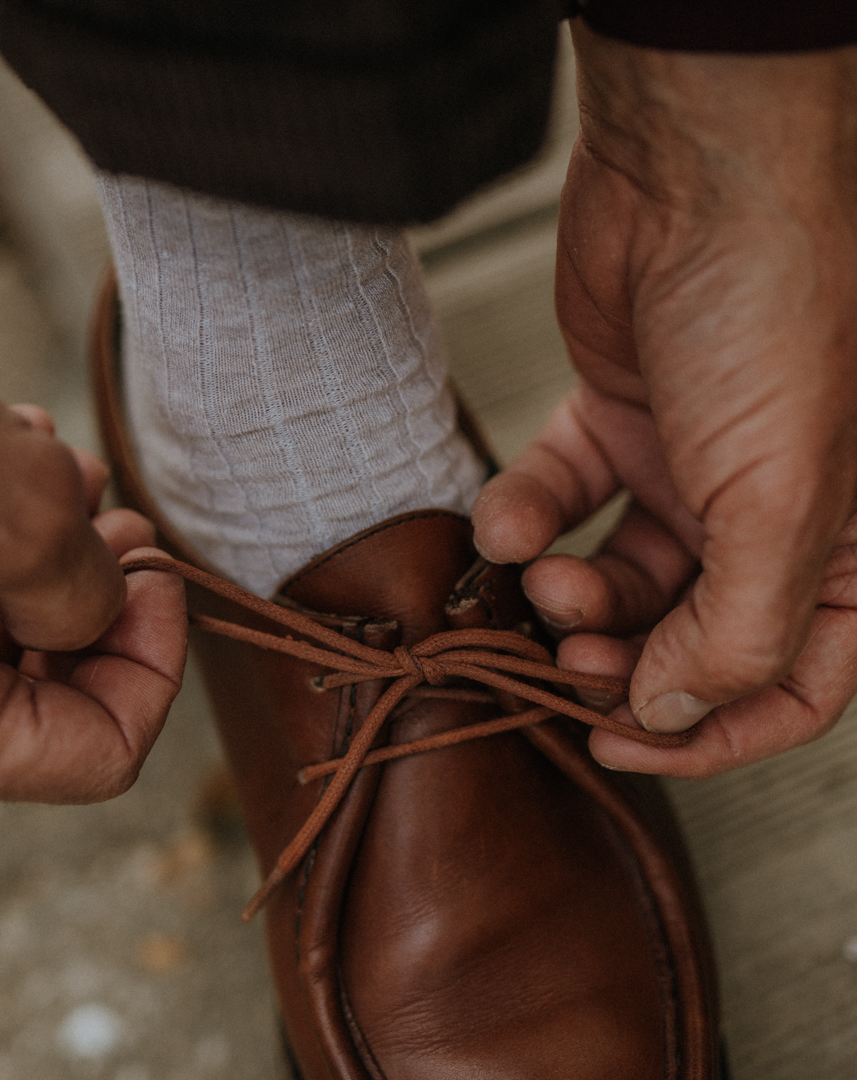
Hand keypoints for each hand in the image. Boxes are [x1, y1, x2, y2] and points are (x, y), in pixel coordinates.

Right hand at [0, 291, 185, 800]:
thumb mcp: (20, 506)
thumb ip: (90, 590)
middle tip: (128, 524)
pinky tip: (11, 460)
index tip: (160, 576)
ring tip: (72, 474)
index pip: (94, 757)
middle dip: (101, 602)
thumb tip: (101, 615)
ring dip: (47, 557)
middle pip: (41, 699)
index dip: (156, 667)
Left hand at [472, 23, 856, 777]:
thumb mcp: (784, 497)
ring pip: (614, 577)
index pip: (788, 687)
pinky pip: (559, 500)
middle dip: (618, 657)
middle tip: (566, 650)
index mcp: (840, 549)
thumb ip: (743, 627)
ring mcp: (685, 472)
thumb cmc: (774, 311)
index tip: (620, 740)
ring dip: (567, 594)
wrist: (695, 176)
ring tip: (541, 579)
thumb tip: (678, 713)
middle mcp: (763, 517)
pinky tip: (505, 524)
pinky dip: (524, 520)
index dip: (707, 734)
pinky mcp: (612, 425)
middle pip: (683, 639)